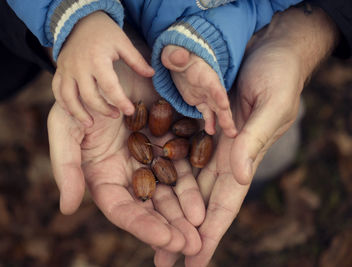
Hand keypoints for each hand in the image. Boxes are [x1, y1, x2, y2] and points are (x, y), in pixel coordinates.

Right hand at [48, 60, 204, 255]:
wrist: (108, 62)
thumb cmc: (80, 95)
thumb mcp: (66, 127)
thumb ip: (66, 167)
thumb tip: (67, 209)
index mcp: (104, 174)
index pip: (123, 209)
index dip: (144, 227)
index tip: (167, 241)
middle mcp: (129, 171)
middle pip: (151, 206)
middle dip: (171, 227)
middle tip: (193, 245)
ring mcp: (151, 155)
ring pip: (172, 188)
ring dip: (187, 209)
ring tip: (203, 227)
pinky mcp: (170, 139)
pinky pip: (185, 161)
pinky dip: (196, 178)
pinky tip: (209, 194)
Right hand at [52, 11, 153, 126]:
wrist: (80, 19)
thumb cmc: (104, 32)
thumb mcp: (123, 43)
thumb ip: (136, 61)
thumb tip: (152, 74)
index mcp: (97, 60)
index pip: (110, 87)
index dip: (121, 102)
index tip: (130, 111)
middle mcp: (79, 67)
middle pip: (89, 96)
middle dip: (103, 110)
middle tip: (115, 115)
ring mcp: (66, 70)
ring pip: (69, 98)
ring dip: (79, 113)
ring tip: (90, 124)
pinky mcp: (59, 71)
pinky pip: (57, 91)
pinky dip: (64, 104)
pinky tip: (74, 113)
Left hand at [154, 5, 339, 265]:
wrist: (264, 47)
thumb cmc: (277, 73)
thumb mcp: (271, 103)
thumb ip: (254, 140)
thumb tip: (237, 175)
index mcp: (242, 158)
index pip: (224, 204)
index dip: (210, 234)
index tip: (194, 261)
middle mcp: (221, 158)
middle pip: (198, 203)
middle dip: (182, 233)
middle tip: (163, 262)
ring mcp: (204, 144)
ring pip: (183, 185)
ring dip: (168, 212)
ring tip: (151, 238)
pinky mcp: (190, 127)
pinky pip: (173, 155)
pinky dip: (162, 177)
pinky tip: (147, 194)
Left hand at [161, 45, 236, 136]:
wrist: (181, 57)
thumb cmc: (177, 53)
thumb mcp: (173, 52)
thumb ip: (174, 55)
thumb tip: (178, 56)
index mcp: (204, 73)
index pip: (213, 84)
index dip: (218, 94)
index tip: (224, 104)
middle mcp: (209, 85)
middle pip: (220, 100)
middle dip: (227, 114)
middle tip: (233, 129)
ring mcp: (206, 94)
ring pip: (217, 110)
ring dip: (224, 121)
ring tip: (232, 134)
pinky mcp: (200, 100)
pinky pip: (207, 113)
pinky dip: (210, 122)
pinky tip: (211, 131)